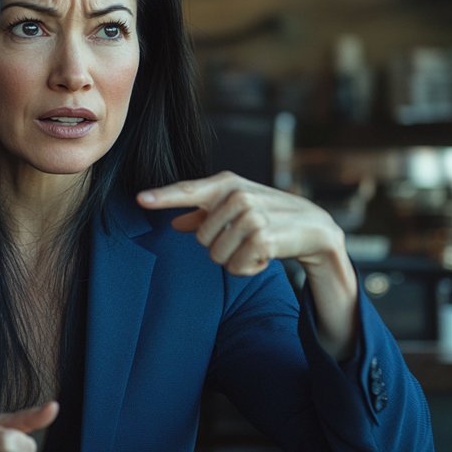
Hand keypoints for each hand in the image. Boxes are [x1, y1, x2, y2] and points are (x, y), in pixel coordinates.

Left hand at [137, 171, 358, 358]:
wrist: (312, 227)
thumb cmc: (267, 216)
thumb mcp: (235, 210)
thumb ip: (203, 215)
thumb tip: (174, 223)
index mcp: (225, 183)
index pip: (188, 190)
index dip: (163, 196)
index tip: (139, 199)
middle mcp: (237, 194)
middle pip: (201, 238)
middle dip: (220, 246)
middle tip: (244, 237)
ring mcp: (251, 214)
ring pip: (216, 255)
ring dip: (235, 259)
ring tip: (255, 245)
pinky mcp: (263, 237)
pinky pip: (235, 267)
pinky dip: (248, 268)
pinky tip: (264, 256)